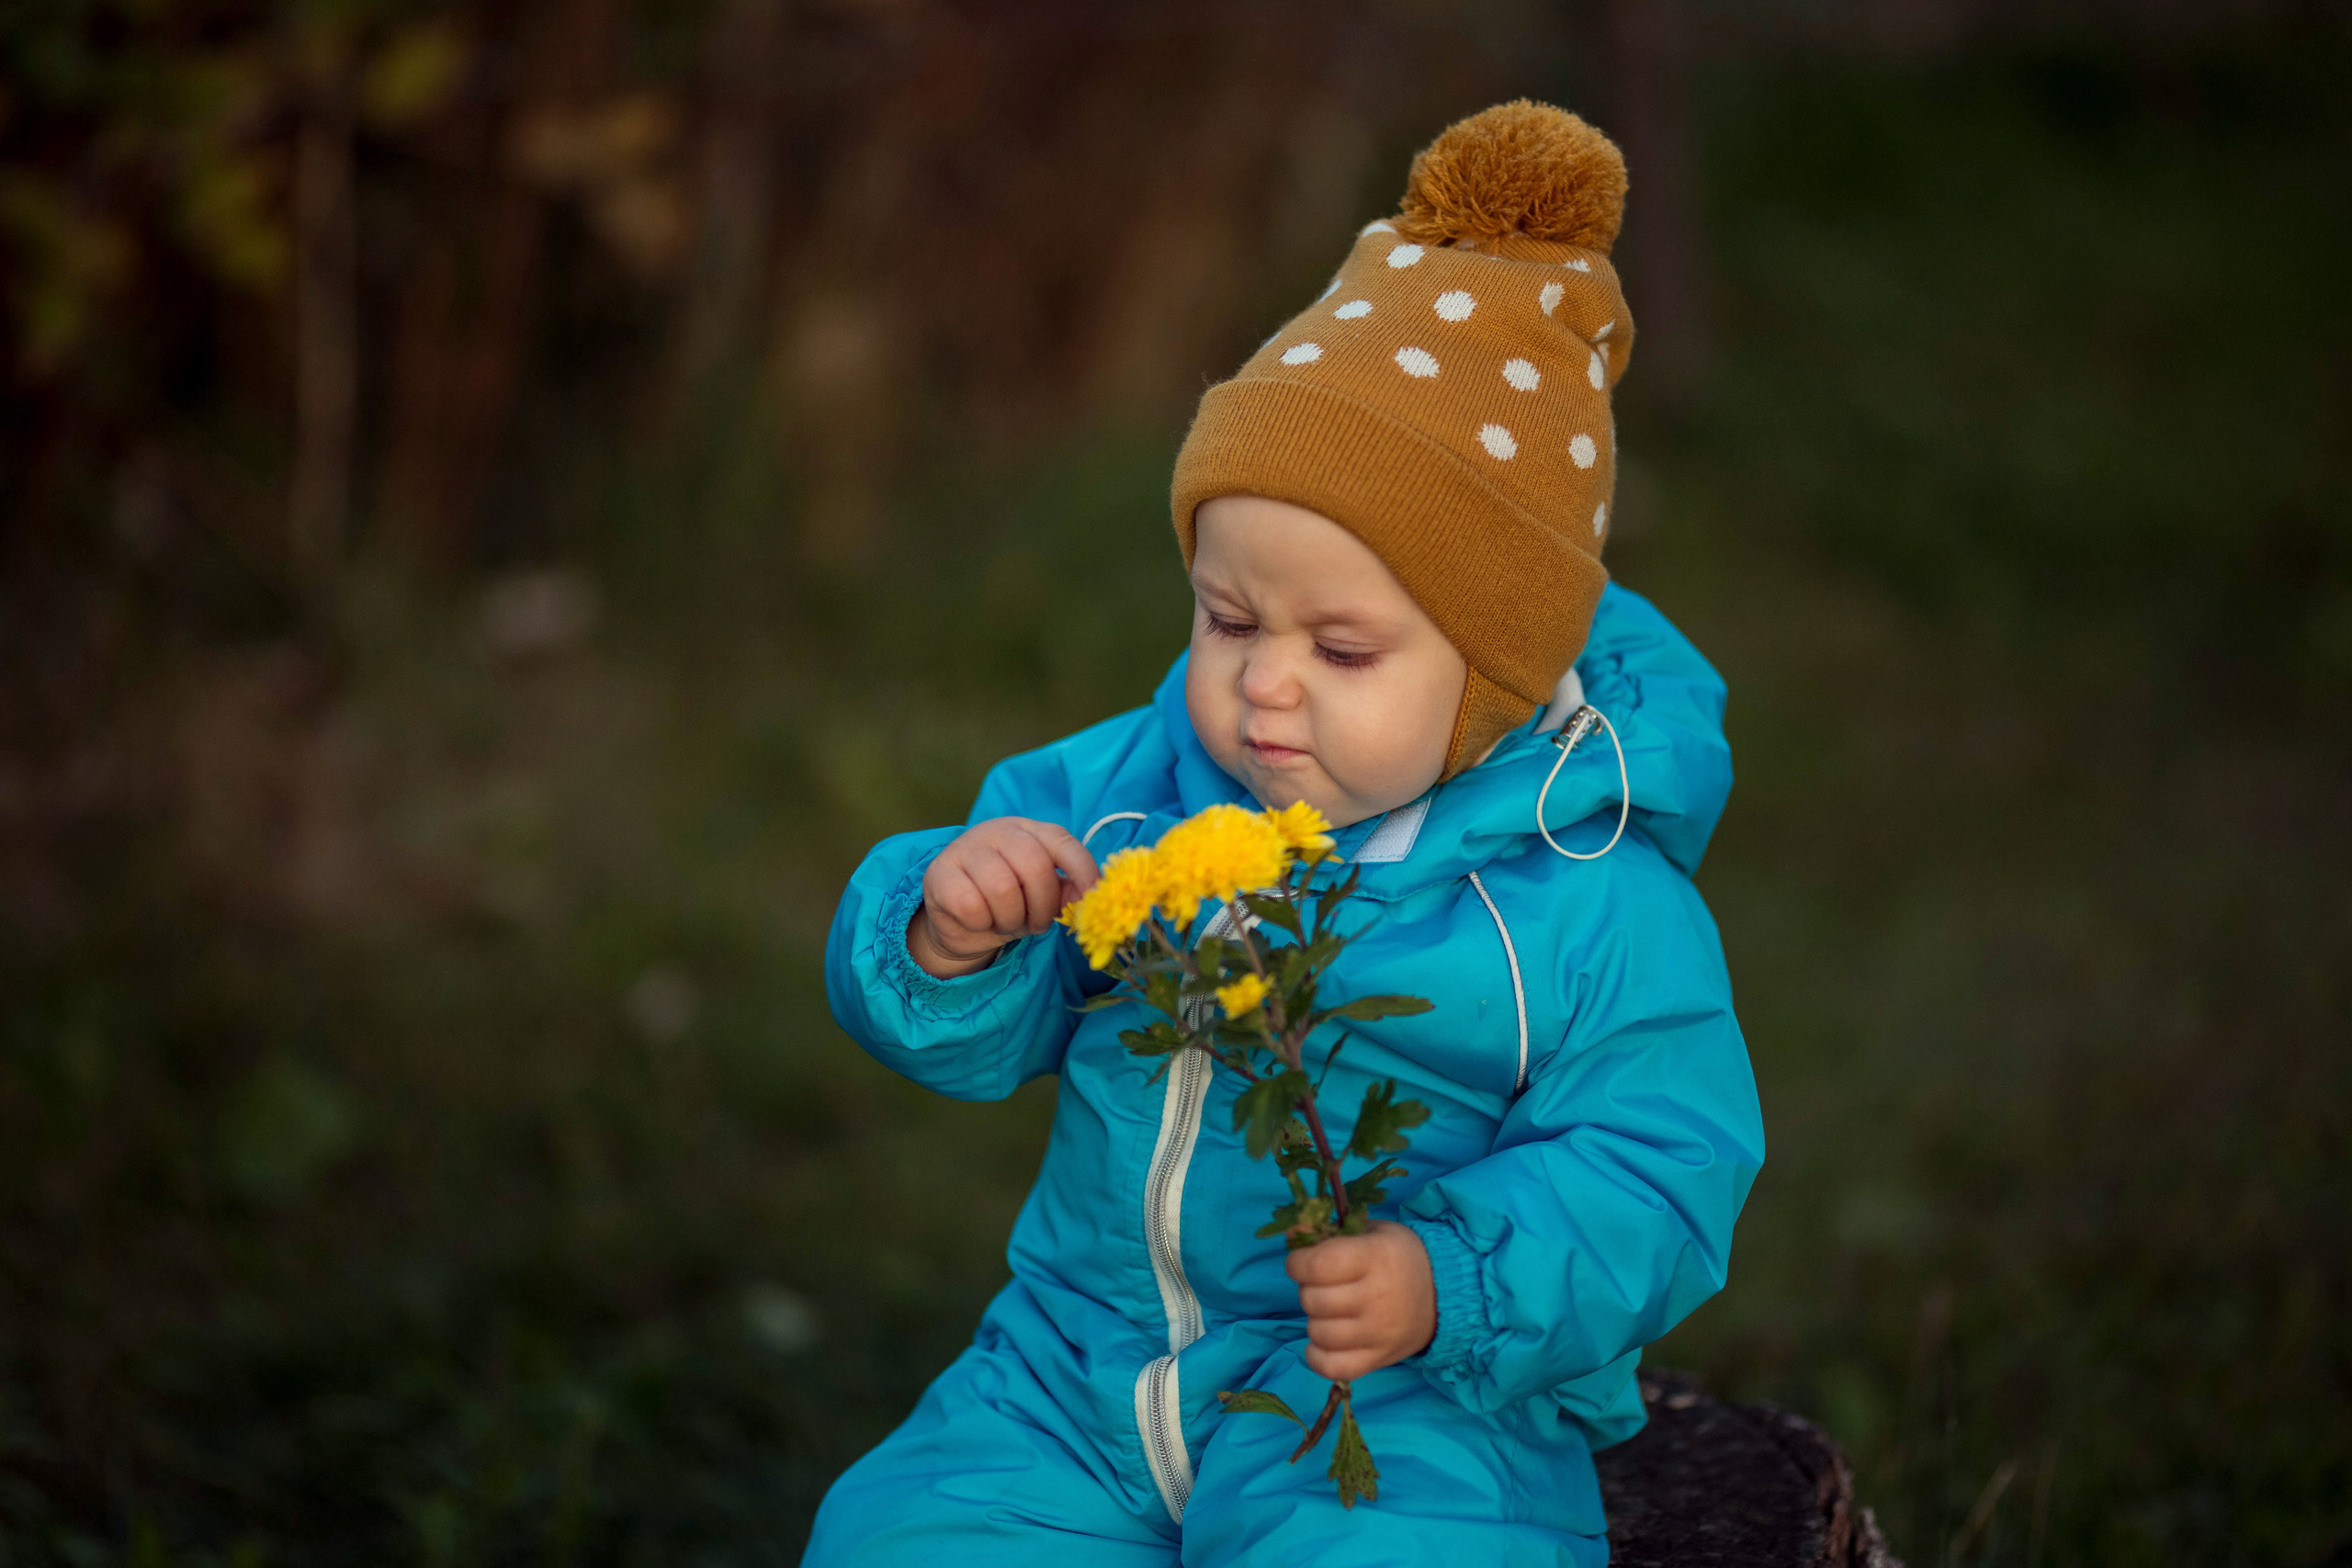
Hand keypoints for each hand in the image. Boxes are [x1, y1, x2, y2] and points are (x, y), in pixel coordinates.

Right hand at [907, 817, 1098, 978]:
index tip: (1091, 902)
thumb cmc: (1009, 901)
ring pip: (1002, 888)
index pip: (1063, 843)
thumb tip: (1091, 898)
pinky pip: (971, 906)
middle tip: (1036, 924)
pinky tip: (980, 921)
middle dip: (1042, 907)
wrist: (960, 920)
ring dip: (1011, 919)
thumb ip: (1067, 891)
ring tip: (1007, 922)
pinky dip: (982, 923)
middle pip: (1035, 867)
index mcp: (1030, 830)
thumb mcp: (1042, 895)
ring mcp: (965, 848)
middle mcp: (998, 831)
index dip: (1083, 872)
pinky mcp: (939, 873)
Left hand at [1286, 1218, 1437, 1381]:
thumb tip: (1291, 1232)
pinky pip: (1333, 1367)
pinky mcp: (1379, 1359)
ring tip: (1330, 1311)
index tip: (1301, 1263)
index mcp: (1376, 1258)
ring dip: (1315, 1320)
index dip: (1299, 1264)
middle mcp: (1377, 1297)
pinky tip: (1323, 1342)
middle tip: (1321, 1286)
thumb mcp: (1371, 1232)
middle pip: (1314, 1300)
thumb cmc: (1399, 1258)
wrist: (1443, 1295)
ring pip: (1319, 1333)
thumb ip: (1330, 1232)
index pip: (1319, 1265)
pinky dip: (1318, 1357)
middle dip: (1308, 1290)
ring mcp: (1378, 1333)